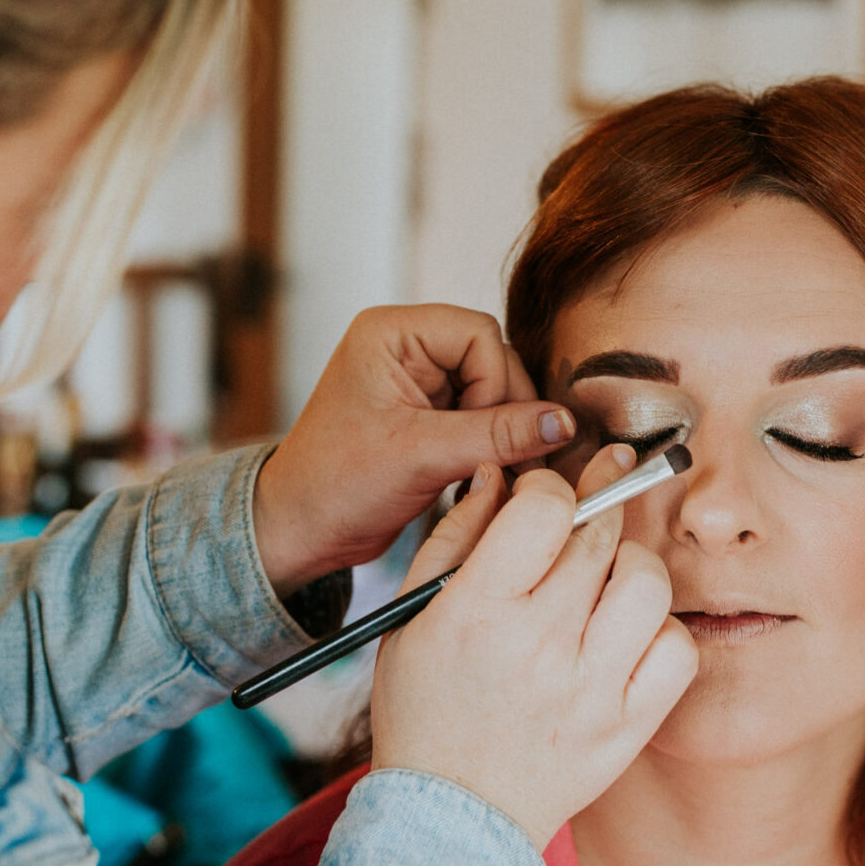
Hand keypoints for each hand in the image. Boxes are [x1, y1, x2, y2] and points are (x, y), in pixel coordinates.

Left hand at [253, 306, 573, 593]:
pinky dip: (488, 450)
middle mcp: (407, 349)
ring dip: (499, 437)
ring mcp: (419, 383)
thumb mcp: (420, 456)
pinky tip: (476, 478)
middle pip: (494, 362)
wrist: (302, 531)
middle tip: (508, 463)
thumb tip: (561, 422)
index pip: (479, 334)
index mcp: (392, 334)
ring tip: (486, 476)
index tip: (483, 435)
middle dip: (504, 414)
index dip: (495, 384)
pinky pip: (482, 420)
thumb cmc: (334, 485)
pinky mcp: (428, 417)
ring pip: (495, 395)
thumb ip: (497, 436)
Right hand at [370, 448, 697, 848]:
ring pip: (648, 583)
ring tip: (605, 581)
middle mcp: (538, 647)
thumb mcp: (412, 616)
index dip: (549, 489)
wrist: (451, 814)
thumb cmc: (427, 707)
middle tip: (588, 516)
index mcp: (478, 612)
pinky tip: (626, 636)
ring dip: (630, 567)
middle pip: (599, 537)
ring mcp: (591, 690)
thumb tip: (498, 476)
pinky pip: (677, 649)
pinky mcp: (627, 726)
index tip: (544, 503)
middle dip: (596, 511)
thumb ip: (454, 537)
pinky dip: (659, 631)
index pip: (544, 510)